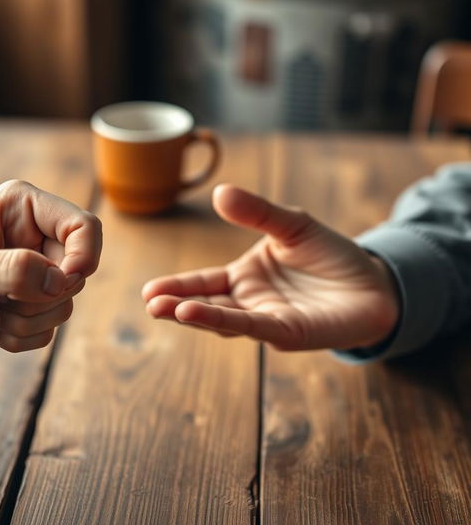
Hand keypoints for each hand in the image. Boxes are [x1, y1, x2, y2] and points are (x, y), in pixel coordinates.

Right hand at [142, 184, 399, 350]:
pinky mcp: (287, 333)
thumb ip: (258, 212)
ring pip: (223, 319)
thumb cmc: (331, 256)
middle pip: (206, 305)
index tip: (149, 290)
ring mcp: (266, 320)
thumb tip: (220, 191)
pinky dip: (223, 321)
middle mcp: (250, 303)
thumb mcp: (291, 225)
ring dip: (195, 314)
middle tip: (149, 303)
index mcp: (245, 278)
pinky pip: (252, 326)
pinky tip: (197, 314)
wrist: (374, 283)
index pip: (204, 283)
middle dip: (176, 305)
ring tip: (163, 308)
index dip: (178, 286)